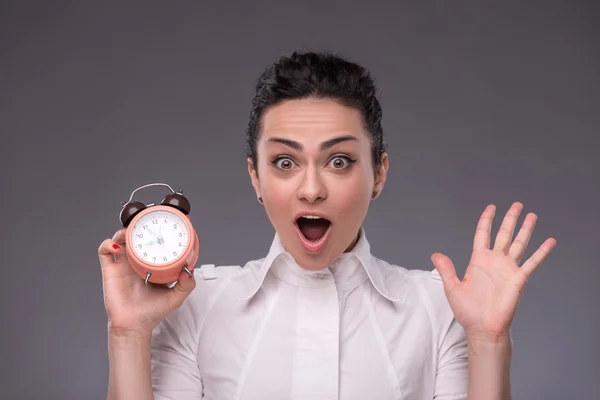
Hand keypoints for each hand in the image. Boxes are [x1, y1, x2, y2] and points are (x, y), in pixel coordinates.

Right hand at [97, 216, 196, 337]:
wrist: (134, 326)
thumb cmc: (153, 312)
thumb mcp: (176, 297)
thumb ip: (186, 285)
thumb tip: (189, 270)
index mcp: (152, 263)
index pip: (154, 242)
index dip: (157, 231)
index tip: (164, 222)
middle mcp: (137, 261)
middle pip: (136, 236)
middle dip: (139, 226)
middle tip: (145, 222)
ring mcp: (122, 264)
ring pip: (119, 239)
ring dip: (123, 231)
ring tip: (129, 232)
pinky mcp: (110, 270)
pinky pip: (104, 251)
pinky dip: (108, 244)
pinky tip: (117, 247)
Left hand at [431, 202, 556, 339]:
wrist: (482, 328)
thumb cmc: (467, 311)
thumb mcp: (452, 287)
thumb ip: (446, 269)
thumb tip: (435, 254)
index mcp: (478, 260)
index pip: (483, 234)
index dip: (487, 220)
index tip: (491, 207)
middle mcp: (494, 261)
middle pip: (503, 234)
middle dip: (510, 219)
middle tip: (517, 204)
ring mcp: (507, 269)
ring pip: (519, 243)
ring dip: (526, 229)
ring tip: (532, 215)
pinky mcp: (518, 279)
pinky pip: (532, 262)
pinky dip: (541, 252)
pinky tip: (550, 241)